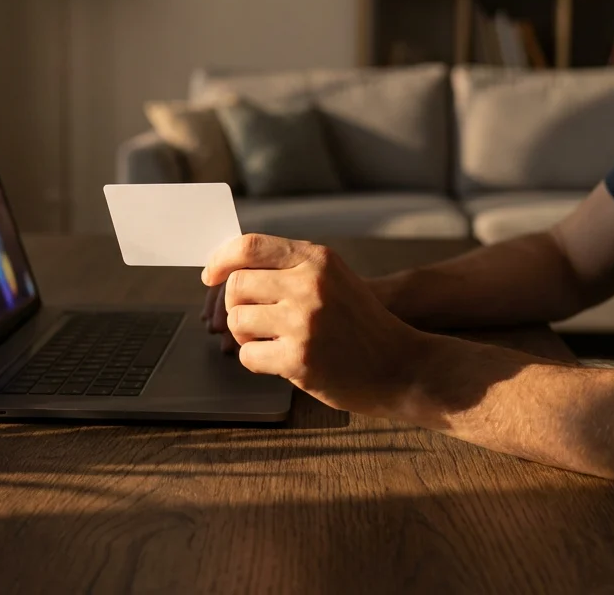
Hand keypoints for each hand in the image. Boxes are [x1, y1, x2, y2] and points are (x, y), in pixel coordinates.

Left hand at [201, 234, 429, 416]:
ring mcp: (303, 322)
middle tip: (253, 321)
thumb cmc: (362, 325)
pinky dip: (256, 360)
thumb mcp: (334, 279)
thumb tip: (229, 268)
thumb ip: (291, 268)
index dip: (221, 260)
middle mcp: (309, 284)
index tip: (210, 276)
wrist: (403, 366)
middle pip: (236, 285)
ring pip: (236, 320)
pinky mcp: (299, 359)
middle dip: (235, 306)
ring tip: (269, 341)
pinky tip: (280, 361)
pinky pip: (247, 355)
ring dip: (244, 334)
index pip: (250, 246)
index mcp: (317, 259)